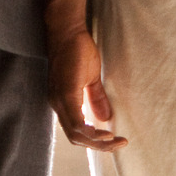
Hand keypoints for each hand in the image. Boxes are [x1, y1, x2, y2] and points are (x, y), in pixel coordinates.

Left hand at [48, 27, 126, 151]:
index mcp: (62, 102)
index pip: (75, 131)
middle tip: (118, 144)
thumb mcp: (90, 77)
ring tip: (115, 140)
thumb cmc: (77, 49)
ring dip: (97, 141)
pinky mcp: (65, 93)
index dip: (94, 141)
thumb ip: (95, 98)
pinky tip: (104, 132)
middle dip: (98, 146)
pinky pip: (76, 122)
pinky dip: (90, 131)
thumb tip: (105, 118)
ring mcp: (59, 100)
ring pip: (76, 134)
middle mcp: (57, 104)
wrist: (67, 29)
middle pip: (75, 138)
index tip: (113, 141)